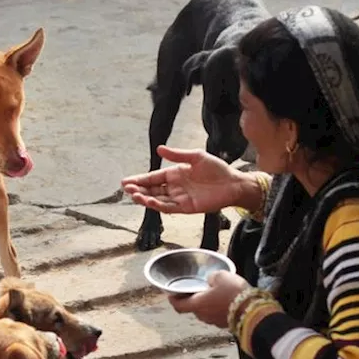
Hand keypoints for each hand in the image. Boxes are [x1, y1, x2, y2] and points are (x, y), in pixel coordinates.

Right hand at [122, 146, 245, 214]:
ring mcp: (179, 198)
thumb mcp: (196, 156)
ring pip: (157, 199)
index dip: (139, 179)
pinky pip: (168, 208)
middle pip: (151, 189)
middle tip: (127, 189)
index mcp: (174, 174)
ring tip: (134, 195)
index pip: (152, 177)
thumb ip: (177, 155)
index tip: (126, 181)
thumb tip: (159, 149)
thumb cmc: (217, 169)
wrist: (233, 183)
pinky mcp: (185, 208)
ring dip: (145, 198)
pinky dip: (158, 205)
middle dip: (138, 189)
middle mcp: (174, 187)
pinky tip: (149, 201)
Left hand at [168, 271, 248, 328]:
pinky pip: (218, 315)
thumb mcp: (220, 276)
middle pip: (193, 308)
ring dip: (208, 304)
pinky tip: (226, 300)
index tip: (171, 294)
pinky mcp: (226, 324)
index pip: (178, 305)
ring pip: (206, 312)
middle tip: (197, 289)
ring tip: (215, 293)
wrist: (254, 310)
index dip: (173, 299)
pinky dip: (219, 308)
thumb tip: (210, 279)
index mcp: (197, 304)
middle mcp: (203, 316)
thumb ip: (211, 277)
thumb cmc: (234, 293)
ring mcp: (215, 322)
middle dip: (194, 299)